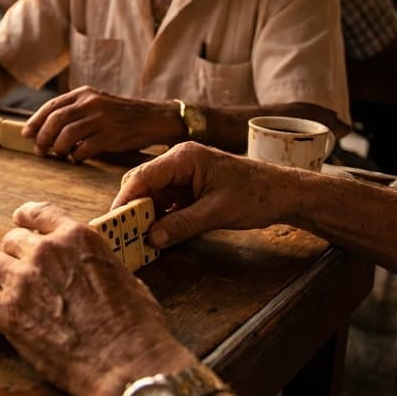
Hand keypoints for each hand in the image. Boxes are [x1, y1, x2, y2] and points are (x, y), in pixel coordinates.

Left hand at [0, 202, 196, 395]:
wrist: (127, 364)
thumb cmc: (136, 328)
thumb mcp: (125, 277)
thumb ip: (96, 264)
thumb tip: (89, 269)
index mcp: (77, 238)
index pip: (39, 213)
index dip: (26, 218)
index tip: (20, 222)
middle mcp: (46, 252)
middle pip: (11, 240)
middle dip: (15, 255)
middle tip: (19, 272)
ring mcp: (23, 280)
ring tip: (1, 289)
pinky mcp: (7, 312)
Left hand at [26, 87, 179, 160]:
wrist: (154, 118)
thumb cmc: (121, 115)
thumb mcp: (97, 104)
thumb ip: (74, 111)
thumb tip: (44, 129)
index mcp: (84, 94)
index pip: (51, 107)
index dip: (35, 122)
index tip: (26, 134)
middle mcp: (91, 103)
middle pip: (55, 121)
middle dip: (42, 138)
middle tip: (39, 151)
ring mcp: (102, 118)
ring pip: (67, 135)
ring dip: (58, 149)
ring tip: (59, 155)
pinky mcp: (113, 135)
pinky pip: (85, 148)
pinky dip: (76, 156)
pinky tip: (77, 158)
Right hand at [112, 142, 308, 247]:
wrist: (283, 193)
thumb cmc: (255, 195)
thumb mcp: (216, 213)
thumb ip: (181, 225)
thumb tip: (151, 238)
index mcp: (183, 157)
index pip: (142, 176)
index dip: (125, 199)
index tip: (113, 221)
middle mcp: (178, 161)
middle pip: (141, 183)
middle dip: (131, 207)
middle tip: (121, 233)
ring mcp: (182, 174)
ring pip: (151, 193)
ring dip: (144, 214)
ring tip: (136, 237)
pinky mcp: (188, 187)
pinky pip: (164, 201)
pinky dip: (158, 216)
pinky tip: (156, 233)